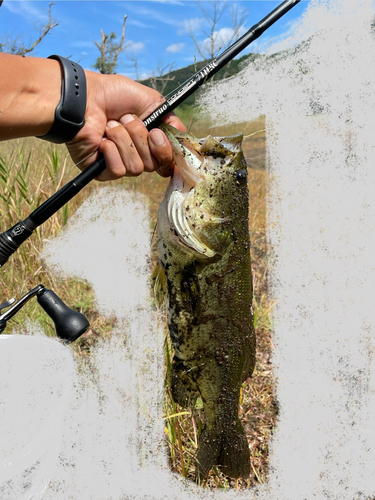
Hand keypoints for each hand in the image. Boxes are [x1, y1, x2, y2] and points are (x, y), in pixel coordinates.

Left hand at [66, 70, 185, 180]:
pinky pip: (119, 170)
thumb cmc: (112, 95)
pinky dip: (112, 151)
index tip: (158, 135)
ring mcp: (120, 164)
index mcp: (148, 141)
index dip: (167, 152)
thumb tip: (181, 134)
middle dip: (142, 139)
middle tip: (128, 119)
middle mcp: (137, 154)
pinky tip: (102, 139)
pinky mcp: (103, 172)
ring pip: (137, 167)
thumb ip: (169, 117)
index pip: (168, 160)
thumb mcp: (149, 100)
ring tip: (110, 125)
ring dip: (124, 141)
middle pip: (155, 164)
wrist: (83, 98)